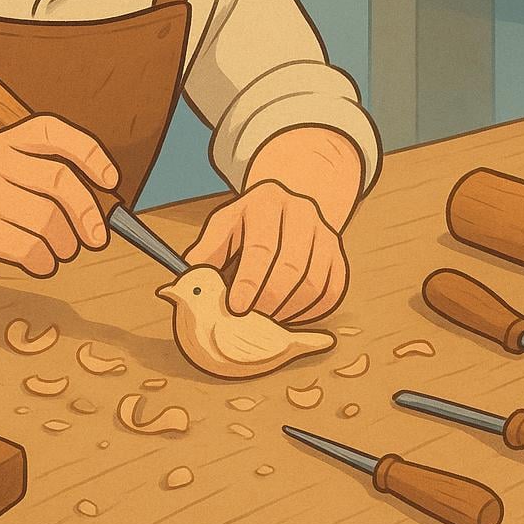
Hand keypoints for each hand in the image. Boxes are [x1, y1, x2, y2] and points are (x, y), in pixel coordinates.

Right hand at [0, 115, 117, 283]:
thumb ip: (40, 177)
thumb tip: (100, 201)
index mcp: (2, 143)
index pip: (53, 130)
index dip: (89, 151)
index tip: (110, 180)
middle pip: (61, 181)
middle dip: (88, 213)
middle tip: (97, 239)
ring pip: (48, 219)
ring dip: (64, 244)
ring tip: (61, 253)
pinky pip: (29, 247)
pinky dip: (44, 260)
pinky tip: (41, 263)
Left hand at [183, 180, 348, 322]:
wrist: (287, 205)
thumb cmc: (249, 223)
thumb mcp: (224, 226)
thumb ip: (206, 252)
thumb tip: (185, 284)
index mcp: (266, 202)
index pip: (262, 246)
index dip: (249, 281)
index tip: (235, 308)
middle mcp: (300, 213)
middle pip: (291, 267)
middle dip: (269, 301)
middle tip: (251, 321)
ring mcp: (325, 232)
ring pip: (314, 283)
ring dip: (290, 311)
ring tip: (267, 321)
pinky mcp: (339, 253)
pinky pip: (332, 291)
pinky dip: (312, 312)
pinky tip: (290, 316)